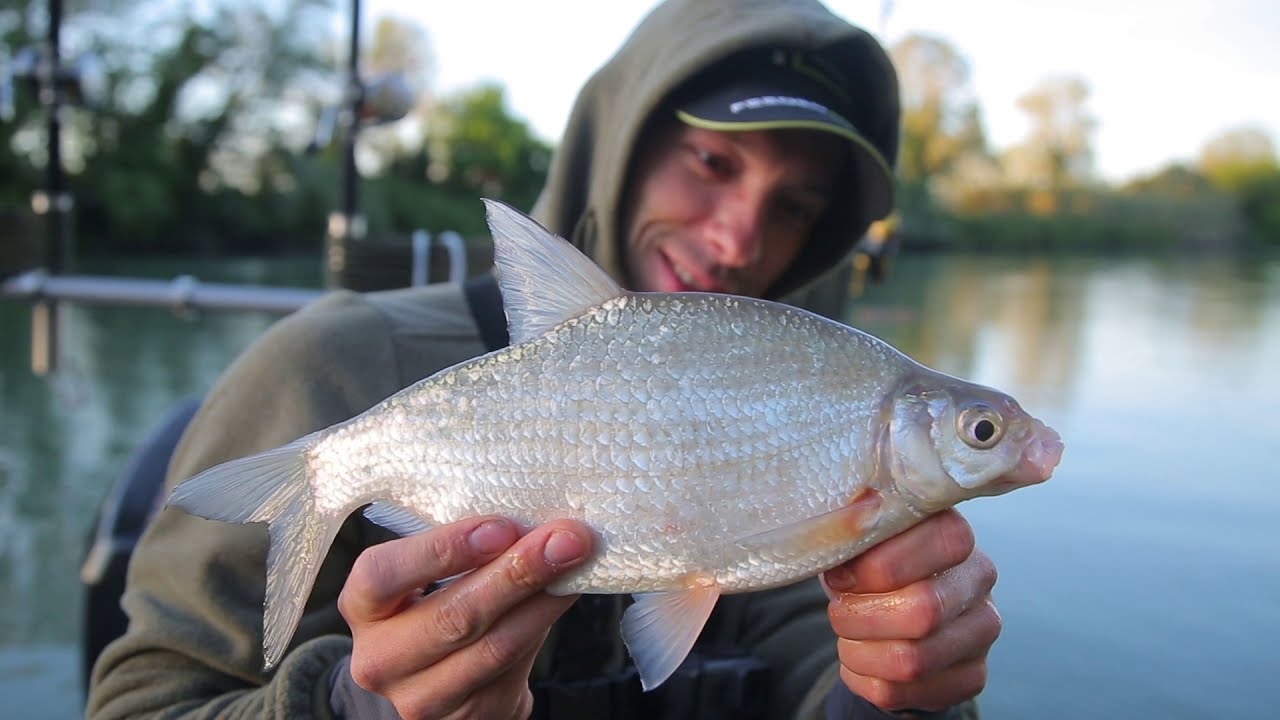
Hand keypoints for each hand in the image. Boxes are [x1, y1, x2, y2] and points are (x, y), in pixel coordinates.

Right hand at [338, 516, 592, 718]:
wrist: (442, 677)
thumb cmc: (438, 601)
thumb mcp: (430, 572)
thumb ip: (468, 549)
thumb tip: (534, 520)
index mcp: (362, 605)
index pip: (385, 575)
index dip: (444, 550)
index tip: (503, 527)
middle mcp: (379, 658)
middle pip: (452, 616)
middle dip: (516, 572)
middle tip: (565, 540)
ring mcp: (418, 697)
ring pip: (491, 647)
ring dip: (543, 601)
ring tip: (576, 563)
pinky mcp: (464, 718)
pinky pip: (513, 668)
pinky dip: (544, 624)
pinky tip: (566, 595)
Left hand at [821, 509, 999, 711]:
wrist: (895, 611)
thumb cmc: (874, 566)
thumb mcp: (863, 540)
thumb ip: (855, 530)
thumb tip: (843, 528)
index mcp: (955, 533)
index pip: (940, 544)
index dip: (878, 566)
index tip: (840, 575)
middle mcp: (980, 580)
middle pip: (923, 611)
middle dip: (861, 616)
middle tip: (839, 612)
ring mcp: (982, 631)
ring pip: (912, 661)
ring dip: (859, 652)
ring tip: (847, 637)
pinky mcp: (971, 675)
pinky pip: (902, 692)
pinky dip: (863, 680)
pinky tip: (859, 659)